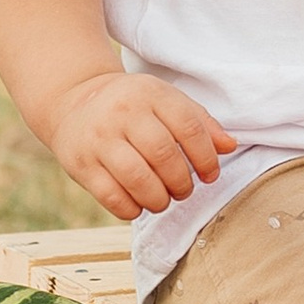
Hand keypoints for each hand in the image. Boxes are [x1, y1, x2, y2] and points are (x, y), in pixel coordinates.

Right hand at [48, 70, 238, 220]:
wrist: (74, 99)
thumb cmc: (132, 104)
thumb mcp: (165, 100)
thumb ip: (200, 122)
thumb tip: (229, 146)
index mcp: (151, 94)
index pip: (189, 128)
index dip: (206, 158)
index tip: (210, 175)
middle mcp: (123, 113)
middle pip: (163, 156)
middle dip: (181, 183)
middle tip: (184, 191)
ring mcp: (99, 138)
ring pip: (137, 178)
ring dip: (158, 199)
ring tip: (163, 200)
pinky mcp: (80, 163)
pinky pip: (110, 195)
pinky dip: (131, 209)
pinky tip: (139, 205)